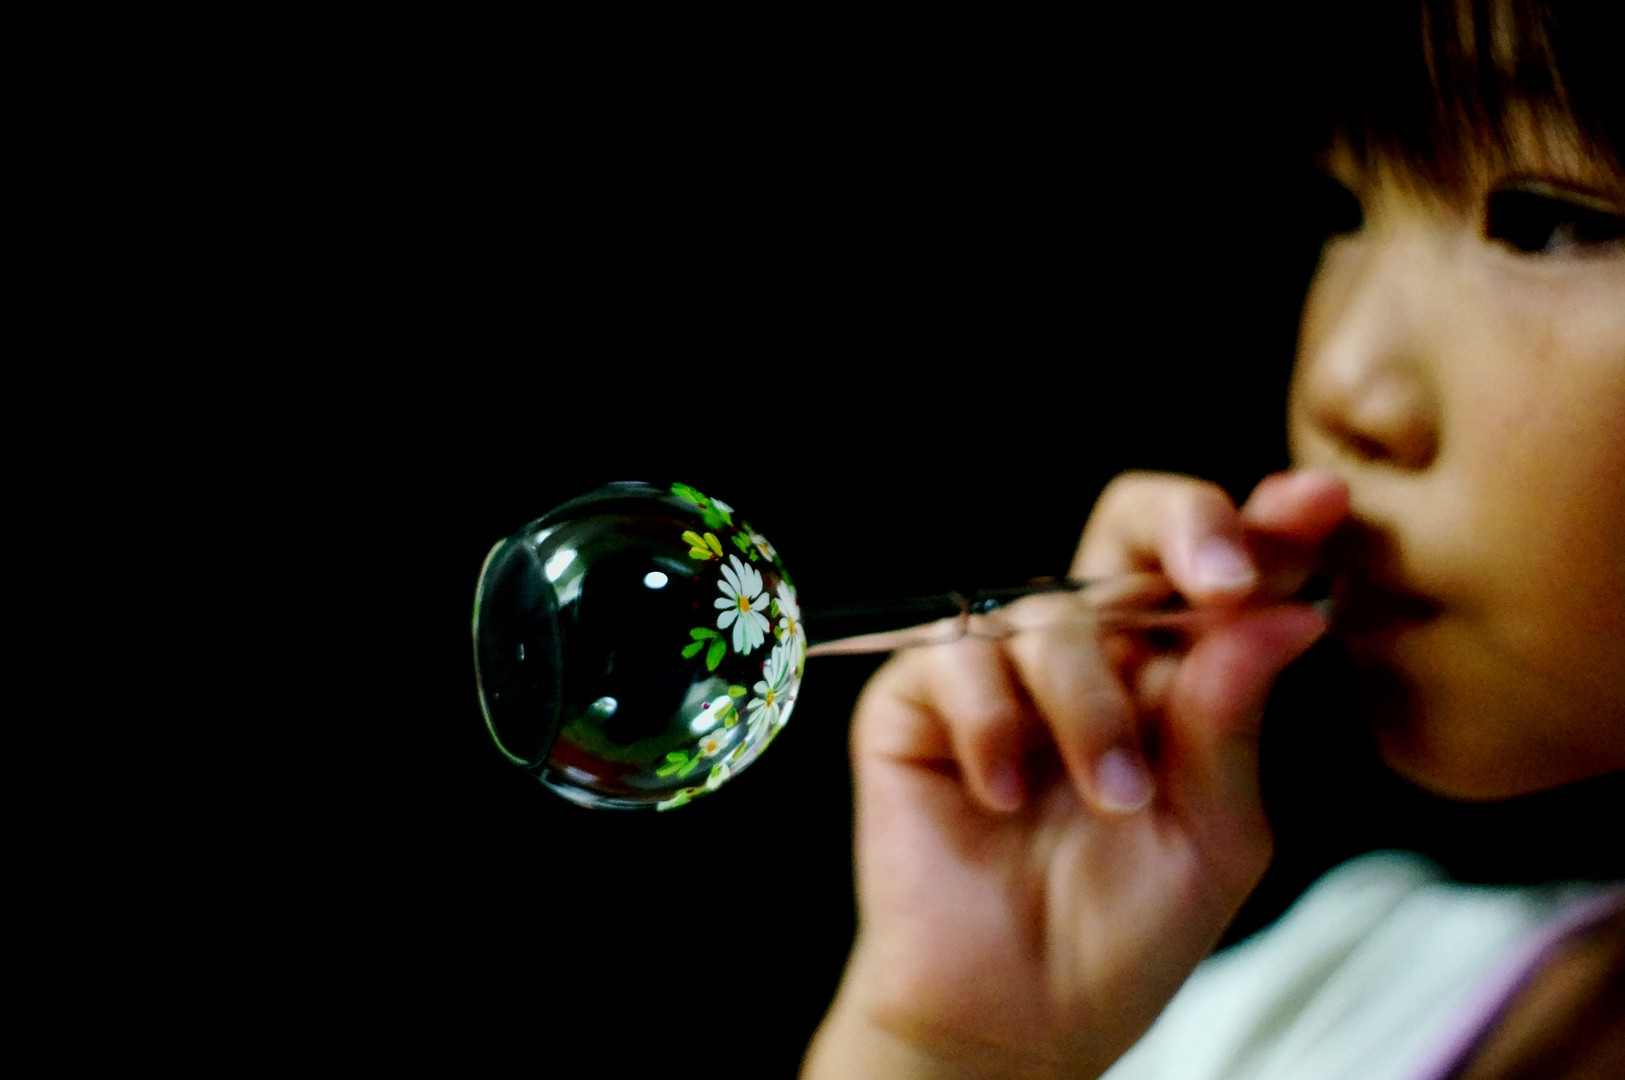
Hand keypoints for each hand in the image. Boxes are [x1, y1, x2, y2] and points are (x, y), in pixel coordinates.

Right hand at [803, 470, 1348, 1079]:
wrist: (1015, 1019)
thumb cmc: (1121, 932)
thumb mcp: (1214, 834)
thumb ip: (1232, 721)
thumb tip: (1285, 612)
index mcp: (1173, 677)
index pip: (1218, 574)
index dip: (1267, 527)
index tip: (1317, 505)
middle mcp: (1091, 656)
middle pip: (1130, 528)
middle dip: (1186, 527)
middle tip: (1222, 583)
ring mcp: (1001, 673)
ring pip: (1053, 615)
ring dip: (1092, 707)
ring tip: (1111, 799)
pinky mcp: (916, 702)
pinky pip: (956, 659)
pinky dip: (990, 725)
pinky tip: (1003, 796)